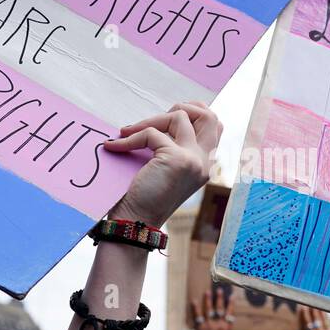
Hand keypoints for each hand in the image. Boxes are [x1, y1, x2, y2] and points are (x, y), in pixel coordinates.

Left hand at [103, 101, 220, 227]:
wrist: (136, 222)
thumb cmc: (144, 199)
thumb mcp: (164, 170)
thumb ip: (171, 148)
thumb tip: (159, 123)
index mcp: (203, 166)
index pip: (215, 126)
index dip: (194, 113)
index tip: (165, 119)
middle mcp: (204, 162)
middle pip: (209, 115)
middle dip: (182, 107)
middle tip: (155, 121)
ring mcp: (193, 160)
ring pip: (180, 116)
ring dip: (149, 119)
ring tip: (127, 132)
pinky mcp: (176, 159)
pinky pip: (151, 133)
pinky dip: (129, 137)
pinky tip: (115, 146)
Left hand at [192, 288, 233, 329]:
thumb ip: (223, 327)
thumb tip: (223, 317)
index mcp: (226, 328)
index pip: (230, 313)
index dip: (231, 304)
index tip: (232, 295)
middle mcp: (219, 326)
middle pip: (220, 309)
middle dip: (220, 298)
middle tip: (219, 290)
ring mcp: (210, 326)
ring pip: (209, 310)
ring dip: (208, 300)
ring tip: (207, 292)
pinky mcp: (200, 328)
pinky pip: (198, 316)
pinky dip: (196, 308)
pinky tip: (194, 301)